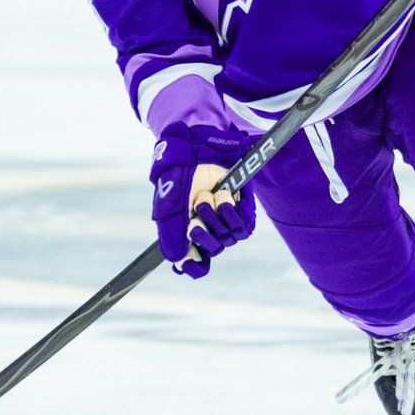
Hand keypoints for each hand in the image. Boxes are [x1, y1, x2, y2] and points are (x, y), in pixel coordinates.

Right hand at [150, 123, 256, 278]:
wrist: (198, 148)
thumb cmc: (180, 176)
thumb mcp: (170, 206)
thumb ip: (171, 234)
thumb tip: (177, 261)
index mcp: (188, 231)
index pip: (195, 262)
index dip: (194, 267)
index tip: (188, 264)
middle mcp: (209, 228)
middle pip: (213, 249)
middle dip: (203, 235)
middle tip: (194, 220)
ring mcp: (226, 219)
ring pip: (228, 237)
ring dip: (216, 216)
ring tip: (208, 196)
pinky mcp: (243, 209)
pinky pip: (244, 225)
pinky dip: (232, 211)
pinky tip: (223, 194)